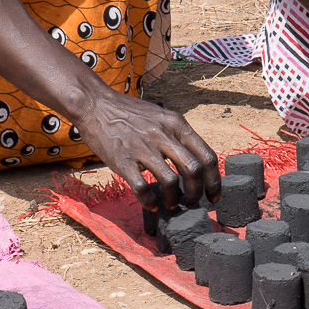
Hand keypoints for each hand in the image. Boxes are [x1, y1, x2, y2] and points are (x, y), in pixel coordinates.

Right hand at [71, 86, 223, 210]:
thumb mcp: (160, 115)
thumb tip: (194, 161)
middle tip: (192, 203)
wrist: (94, 103)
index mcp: (176, 124)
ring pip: (170, 181)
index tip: (213, 195)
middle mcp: (163, 135)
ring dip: (174, 199)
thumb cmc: (128, 112)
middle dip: (197, 193)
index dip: (214, 180)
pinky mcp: (122, 160)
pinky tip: (150, 203)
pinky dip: (149, 201)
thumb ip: (177, 135)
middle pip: (193, 170)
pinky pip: (142, 187)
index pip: (206, 155)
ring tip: (171, 205)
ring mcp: (142, 147)